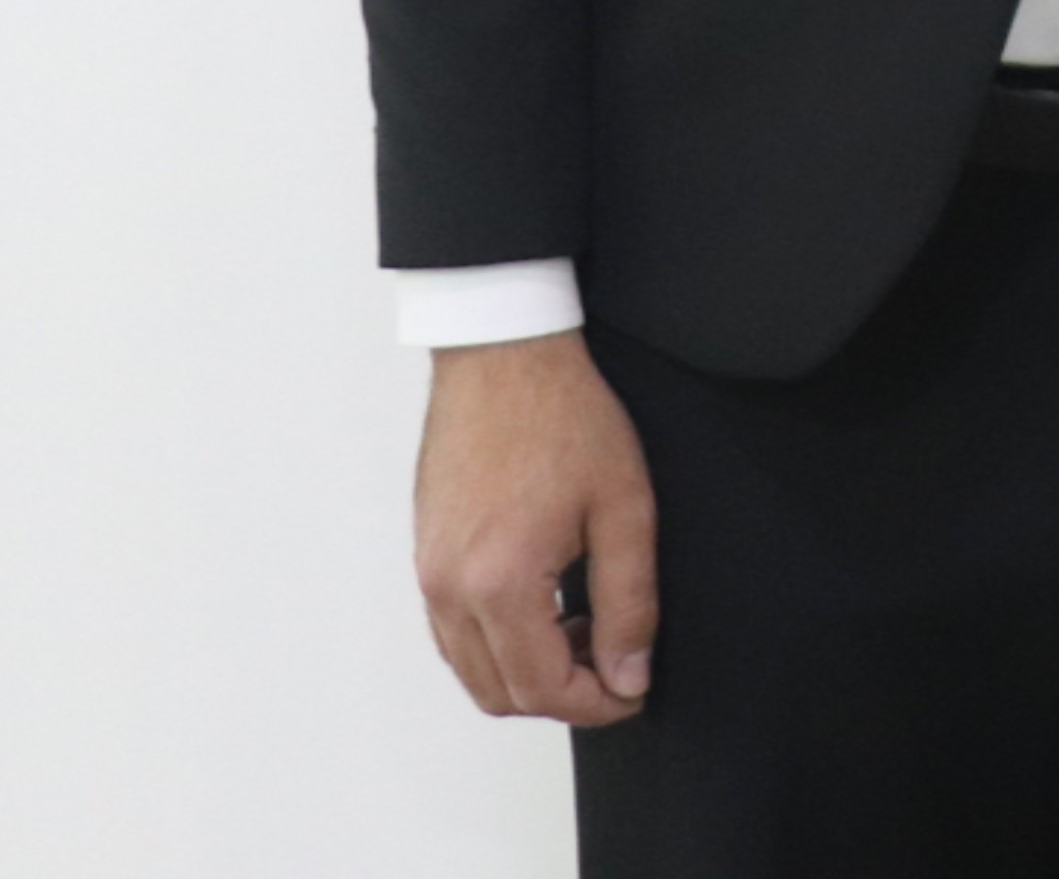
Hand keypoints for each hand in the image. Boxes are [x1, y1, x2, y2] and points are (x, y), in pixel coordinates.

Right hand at [413, 329, 659, 725]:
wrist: (503, 354)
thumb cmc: (564, 416)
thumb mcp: (624, 509)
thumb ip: (630, 603)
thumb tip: (629, 677)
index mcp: (500, 583)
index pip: (544, 689)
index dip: (598, 704)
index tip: (634, 689)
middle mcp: (449, 589)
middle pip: (500, 695)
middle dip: (565, 696)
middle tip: (618, 661)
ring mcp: (428, 574)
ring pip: (472, 672)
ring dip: (529, 673)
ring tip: (589, 627)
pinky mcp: (424, 557)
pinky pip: (453, 635)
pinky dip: (499, 645)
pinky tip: (549, 606)